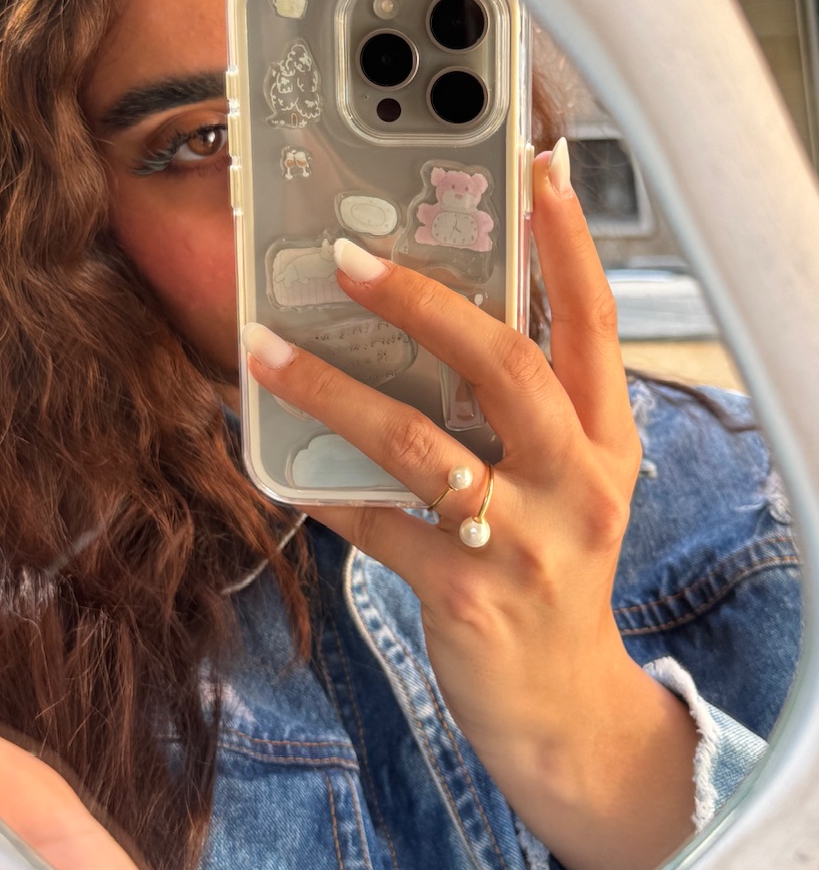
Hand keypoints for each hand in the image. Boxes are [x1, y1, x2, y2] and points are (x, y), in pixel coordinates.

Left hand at [243, 142, 698, 869]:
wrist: (561, 697)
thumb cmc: (552, 563)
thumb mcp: (564, 480)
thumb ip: (521, 411)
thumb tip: (426, 323)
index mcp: (607, 439)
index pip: (593, 322)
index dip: (567, 245)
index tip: (535, 172)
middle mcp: (578, 481)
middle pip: (503, 364)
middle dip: (421, 302)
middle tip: (347, 259)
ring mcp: (525, 540)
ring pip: (416, 441)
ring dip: (329, 390)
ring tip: (263, 350)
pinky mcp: (467, 593)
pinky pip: (374, 522)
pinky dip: (321, 489)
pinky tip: (281, 468)